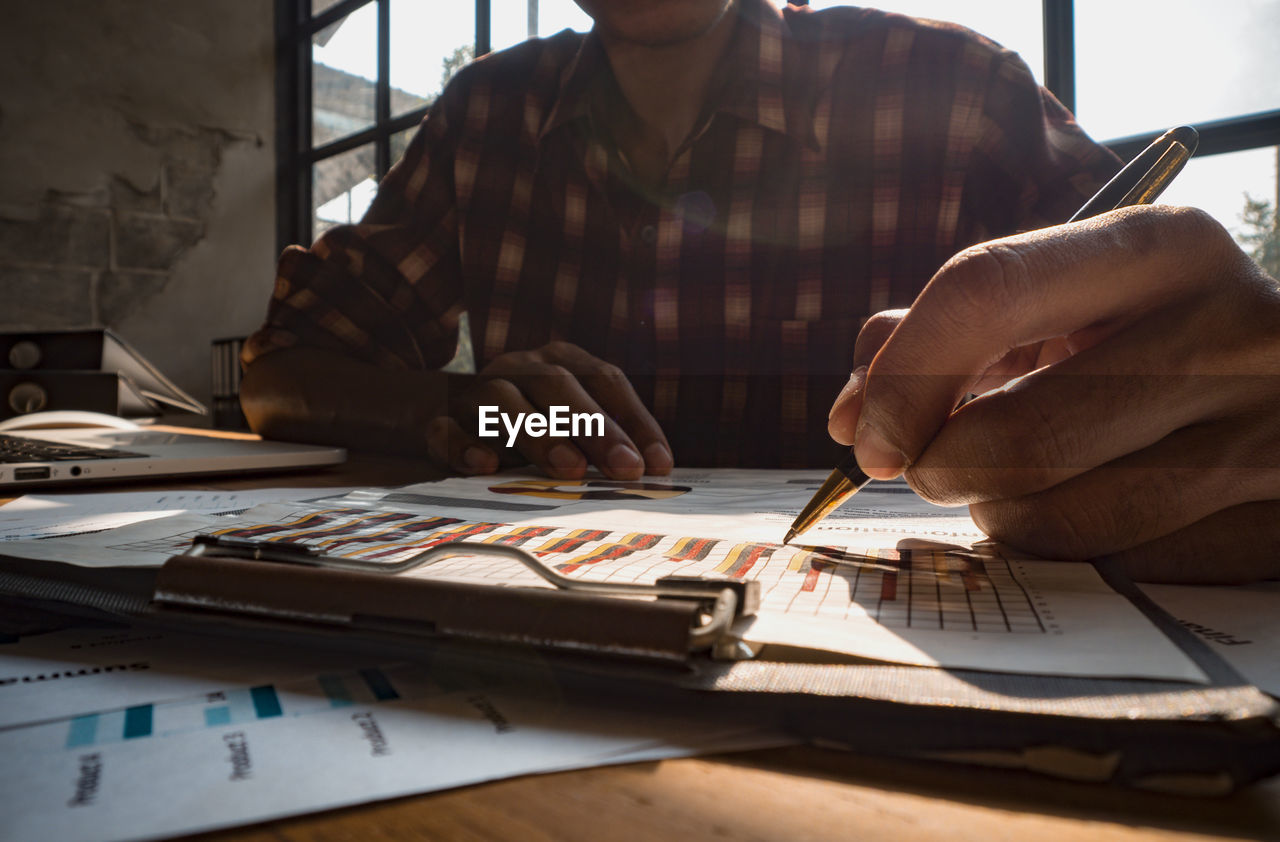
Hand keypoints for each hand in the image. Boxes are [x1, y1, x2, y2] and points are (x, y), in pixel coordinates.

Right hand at [425, 341, 672, 480]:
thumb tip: (651, 473)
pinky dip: (465, 445)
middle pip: (558, 385)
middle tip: (624, 468)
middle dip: (596, 427)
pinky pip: (447, 429)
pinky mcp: (437, 420)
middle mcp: (519, 367)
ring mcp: (475, 390)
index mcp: (559, 361)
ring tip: (570, 469)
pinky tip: (487, 466)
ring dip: (540, 433)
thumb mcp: (567, 427)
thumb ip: (602, 443)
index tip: (658, 464)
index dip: (635, 420)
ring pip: (503, 401)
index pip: (605, 380)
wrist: (444, 415)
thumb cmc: (525, 426)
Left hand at [828, 205, 1279, 582]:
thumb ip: (951, 337)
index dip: (901, 375)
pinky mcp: (1274, 526)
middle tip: (927, 468)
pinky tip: (1092, 512)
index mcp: (1160, 249)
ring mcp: (1269, 434)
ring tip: (1017, 482)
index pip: (987, 289)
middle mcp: (1229, 329)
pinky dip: (1070, 553)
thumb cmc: (1153, 346)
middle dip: (939, 467)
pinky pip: (1115, 571)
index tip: (863, 433)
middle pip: (1019, 434)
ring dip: (999, 515)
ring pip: (1060, 519)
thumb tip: (852, 413)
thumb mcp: (1068, 309)